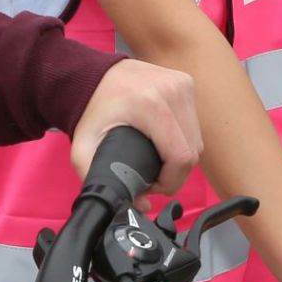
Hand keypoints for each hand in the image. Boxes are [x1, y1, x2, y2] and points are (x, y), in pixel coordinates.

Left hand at [69, 58, 199, 195]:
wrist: (90, 75)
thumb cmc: (90, 110)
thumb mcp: (83, 148)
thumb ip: (102, 180)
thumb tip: (141, 205)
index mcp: (150, 105)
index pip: (181, 157)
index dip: (171, 181)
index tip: (153, 185)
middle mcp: (171, 91)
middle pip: (192, 151)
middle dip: (175, 172)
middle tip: (152, 175)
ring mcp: (182, 84)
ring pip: (197, 138)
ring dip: (182, 156)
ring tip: (158, 160)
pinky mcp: (186, 83)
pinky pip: (194, 122)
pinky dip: (183, 138)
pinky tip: (165, 142)